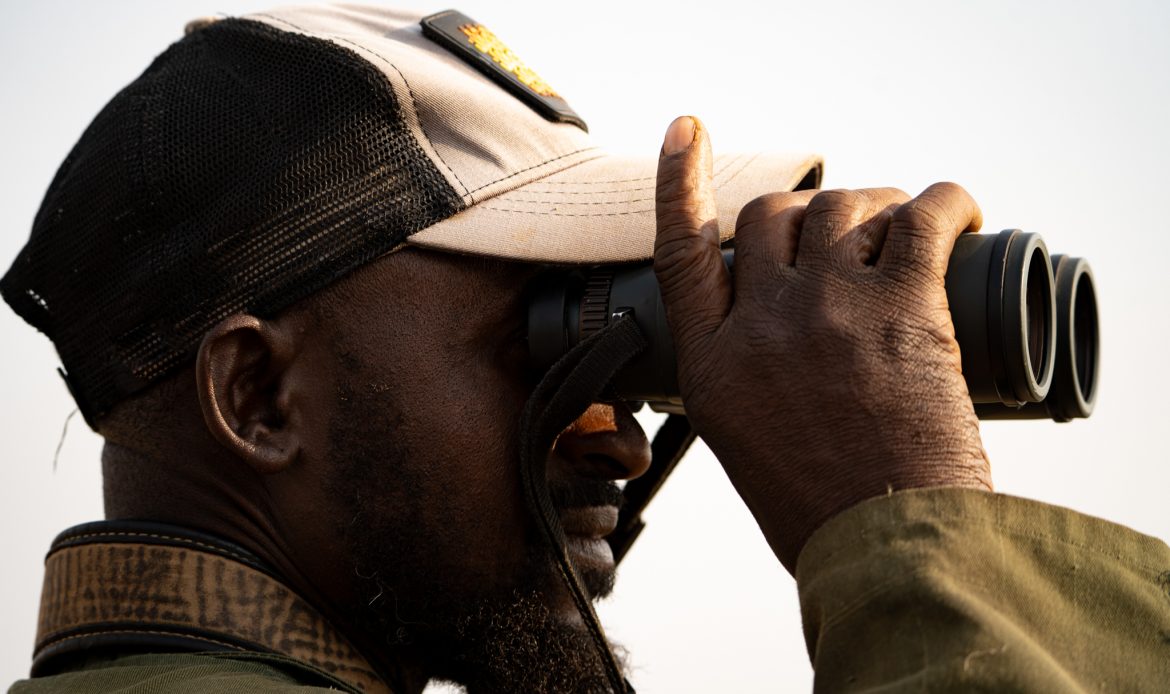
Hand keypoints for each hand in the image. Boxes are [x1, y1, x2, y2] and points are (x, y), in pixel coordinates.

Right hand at [653, 116, 991, 572]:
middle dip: (808, 210)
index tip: (688, 132)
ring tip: (908, 226)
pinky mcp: (904, 307)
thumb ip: (742, 375)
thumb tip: (772, 334)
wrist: (883, 546)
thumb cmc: (818, 506)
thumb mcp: (742, 438)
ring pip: (846, 206)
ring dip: (879, 203)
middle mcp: (761, 322)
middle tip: (849, 229)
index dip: (682, 183)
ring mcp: (829, 308)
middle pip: (771, 216)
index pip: (682, 251)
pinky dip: (947, 200)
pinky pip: (925, 218)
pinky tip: (960, 209)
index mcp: (712, 360)